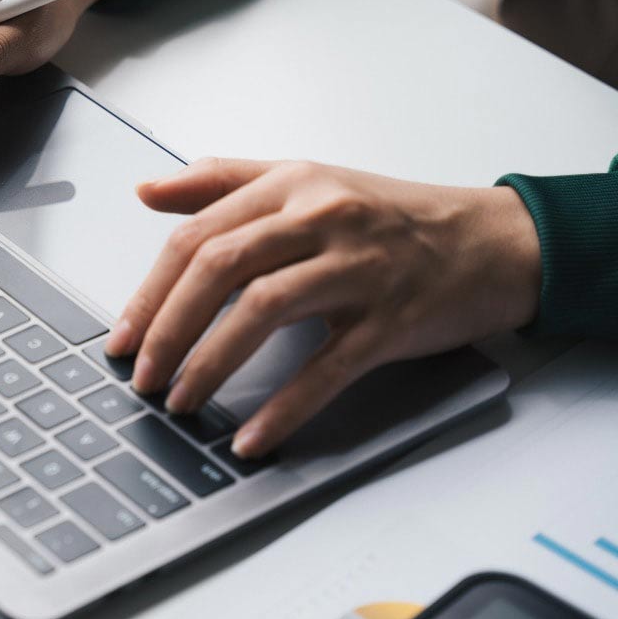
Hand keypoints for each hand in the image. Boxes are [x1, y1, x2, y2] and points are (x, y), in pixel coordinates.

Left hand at [105, 159, 540, 457]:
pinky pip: (327, 367)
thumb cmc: (392, 217)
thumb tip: (147, 191)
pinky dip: (284, 407)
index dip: (150, 290)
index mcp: (291, 185)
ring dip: (210, 364)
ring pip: (263, 310)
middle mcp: (323, 218)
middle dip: (167, 327)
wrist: (496, 242)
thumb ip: (224, 184)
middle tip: (139, 374)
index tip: (121, 335)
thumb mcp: (306, 182)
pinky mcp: (393, 319)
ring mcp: (361, 267)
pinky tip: (251, 436)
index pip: (198, 235)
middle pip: (220, 267)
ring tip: (179, 402)